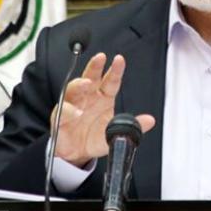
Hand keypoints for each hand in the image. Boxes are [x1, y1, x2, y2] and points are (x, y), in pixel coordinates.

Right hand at [50, 53, 154, 167]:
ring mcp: (74, 105)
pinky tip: (77, 113)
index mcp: (103, 97)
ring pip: (74, 88)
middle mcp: (88, 97)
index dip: (115, 70)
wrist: (77, 153)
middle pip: (91, 77)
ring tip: (86, 83)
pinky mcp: (61, 116)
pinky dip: (69, 110)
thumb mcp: (116, 132)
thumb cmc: (94, 137)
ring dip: (80, 84)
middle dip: (95, 66)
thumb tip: (150, 120)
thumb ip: (133, 126)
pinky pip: (63, 110)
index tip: (119, 59)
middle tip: (100, 58)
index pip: (111, 80)